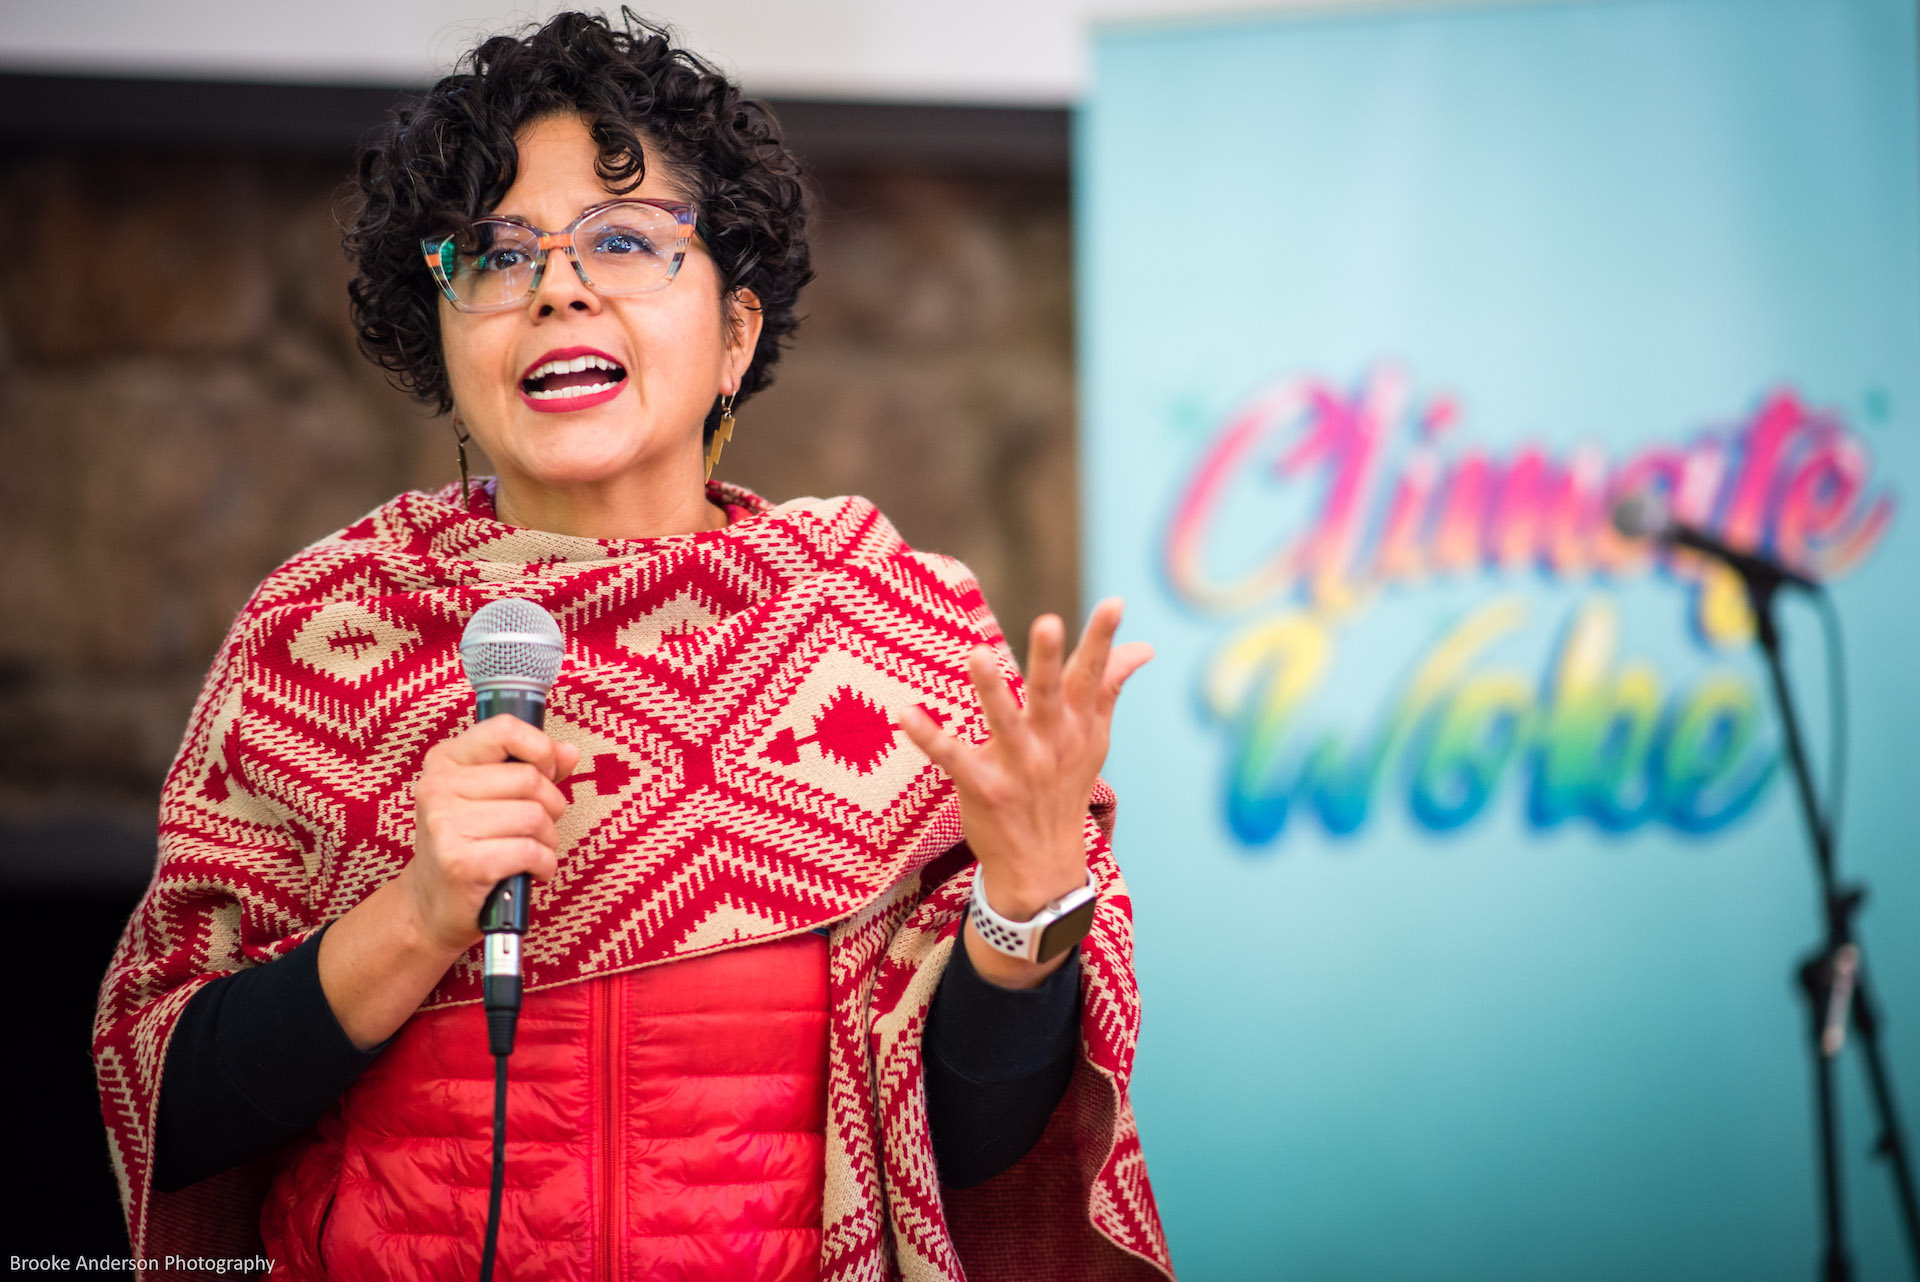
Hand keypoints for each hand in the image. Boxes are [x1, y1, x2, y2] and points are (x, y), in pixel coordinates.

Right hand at [402, 715, 581, 955]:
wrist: (430, 906)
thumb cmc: (469, 845)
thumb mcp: (492, 798)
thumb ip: (532, 768)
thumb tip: (570, 752)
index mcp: (445, 761)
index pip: (505, 729)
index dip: (540, 749)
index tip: (546, 772)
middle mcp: (438, 787)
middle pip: (530, 779)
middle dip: (551, 806)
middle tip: (539, 827)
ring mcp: (446, 825)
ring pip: (534, 816)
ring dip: (548, 840)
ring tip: (533, 852)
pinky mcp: (461, 862)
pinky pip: (530, 851)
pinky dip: (544, 865)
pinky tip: (532, 872)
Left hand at [897, 597, 1151, 986]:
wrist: (1044, 865)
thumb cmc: (1065, 787)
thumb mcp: (1095, 740)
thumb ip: (1110, 687)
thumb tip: (1143, 646)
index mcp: (1078, 727)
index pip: (1093, 677)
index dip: (1103, 639)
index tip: (1114, 603)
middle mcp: (1051, 743)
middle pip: (1051, 695)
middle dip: (1050, 660)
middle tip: (1048, 622)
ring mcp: (1017, 766)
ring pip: (1004, 722)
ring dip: (991, 690)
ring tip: (977, 654)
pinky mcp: (982, 787)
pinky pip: (951, 758)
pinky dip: (927, 737)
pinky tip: (904, 714)